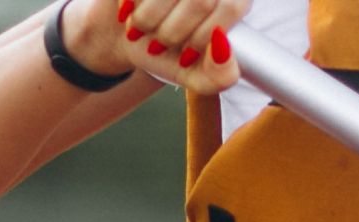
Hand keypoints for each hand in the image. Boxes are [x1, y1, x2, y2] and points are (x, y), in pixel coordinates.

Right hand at [83, 0, 251, 93]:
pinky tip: (128, 12)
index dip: (202, 38)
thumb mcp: (198, 77)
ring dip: (146, 20)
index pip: (230, 7)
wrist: (130, 37)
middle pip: (200, 1)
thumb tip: (222, 47)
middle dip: (171, 34)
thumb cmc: (171, 55)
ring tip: (143, 31)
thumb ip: (221, 75)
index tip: (185, 56)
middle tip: (158, 46)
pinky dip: (130, 7)